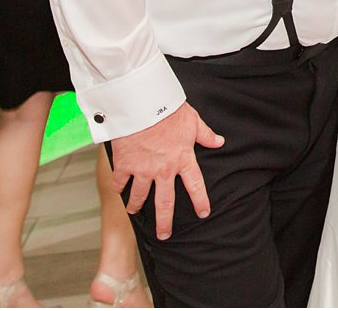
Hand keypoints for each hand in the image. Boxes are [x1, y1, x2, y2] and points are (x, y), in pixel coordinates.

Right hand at [109, 103, 223, 240]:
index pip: (195, 185)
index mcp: (182, 158)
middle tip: (164, 235)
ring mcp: (142, 170)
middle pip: (165, 203)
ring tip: (134, 211)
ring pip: (139, 197)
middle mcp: (163, 169)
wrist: (143, 104)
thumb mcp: (193, 120)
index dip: (200, 201)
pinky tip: (118, 191)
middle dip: (165, 221)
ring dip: (136, 206)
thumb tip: (219, 141)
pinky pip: (119, 183)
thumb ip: (205, 134)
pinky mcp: (125, 165)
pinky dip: (118, 187)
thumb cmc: (169, 109)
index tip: (203, 213)